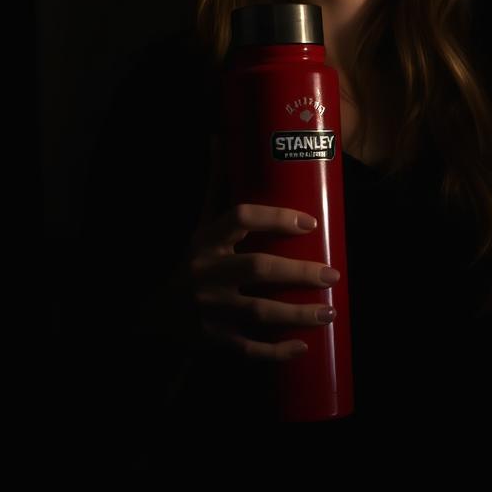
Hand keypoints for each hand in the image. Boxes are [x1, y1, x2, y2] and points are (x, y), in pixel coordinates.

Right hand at [166, 202, 339, 362]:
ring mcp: (210, 309)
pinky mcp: (214, 339)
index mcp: (206, 241)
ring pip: (259, 312)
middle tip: (334, 274)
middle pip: (258, 268)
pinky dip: (276, 351)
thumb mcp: (200, 226)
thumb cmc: (191, 262)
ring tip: (331, 312)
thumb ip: (216, 188)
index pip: (240, 218)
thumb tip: (220, 140)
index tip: (310, 223)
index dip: (276, 218)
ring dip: (298, 314)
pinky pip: (248, 348)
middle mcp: (207, 273)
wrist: (157, 314)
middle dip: (300, 272)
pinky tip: (302, 347)